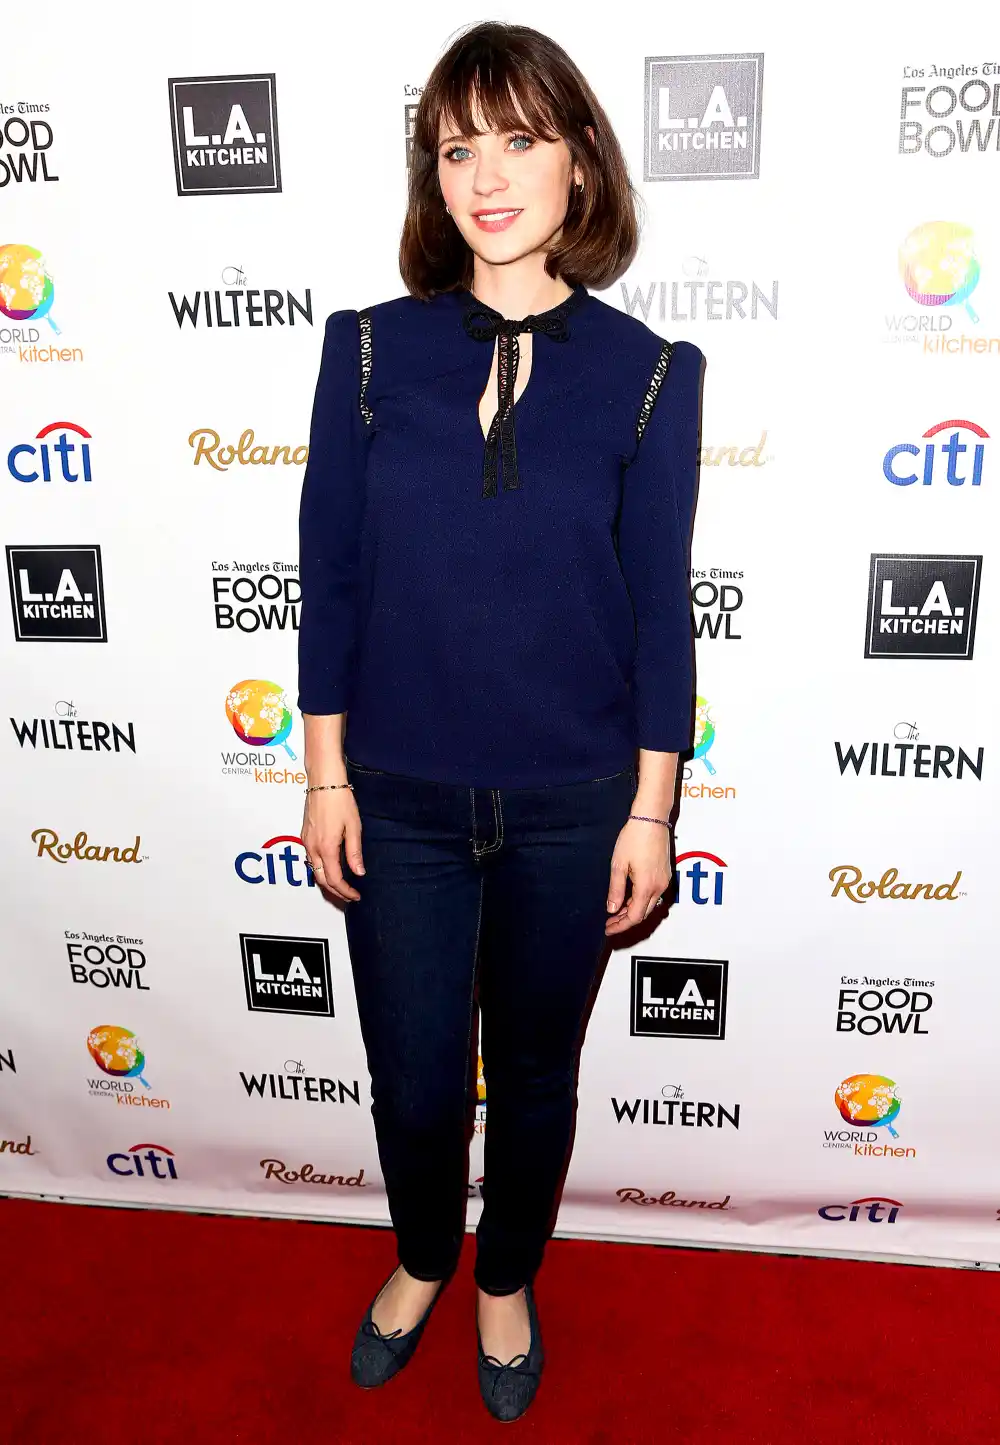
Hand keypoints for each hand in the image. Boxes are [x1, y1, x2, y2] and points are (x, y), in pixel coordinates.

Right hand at [300, 788, 364, 902]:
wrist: (324, 782)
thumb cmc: (340, 801)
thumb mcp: (353, 827)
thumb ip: (354, 852)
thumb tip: (359, 873)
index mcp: (326, 847)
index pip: (334, 879)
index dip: (345, 891)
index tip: (356, 896)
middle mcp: (312, 848)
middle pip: (321, 879)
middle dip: (335, 892)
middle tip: (349, 897)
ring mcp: (306, 842)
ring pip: (313, 870)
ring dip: (327, 882)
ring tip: (342, 887)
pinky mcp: (305, 835)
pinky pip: (310, 859)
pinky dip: (320, 870)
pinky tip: (330, 868)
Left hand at [605, 817, 671, 934]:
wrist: (651, 818)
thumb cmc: (634, 838)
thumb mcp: (618, 865)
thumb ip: (616, 890)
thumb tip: (612, 909)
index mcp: (646, 887)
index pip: (634, 917)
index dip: (620, 926)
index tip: (607, 929)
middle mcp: (659, 887)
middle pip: (643, 914)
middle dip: (625, 920)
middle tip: (609, 921)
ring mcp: (664, 881)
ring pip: (649, 905)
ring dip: (633, 910)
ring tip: (616, 910)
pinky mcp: (666, 874)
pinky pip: (654, 894)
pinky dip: (641, 900)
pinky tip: (629, 897)